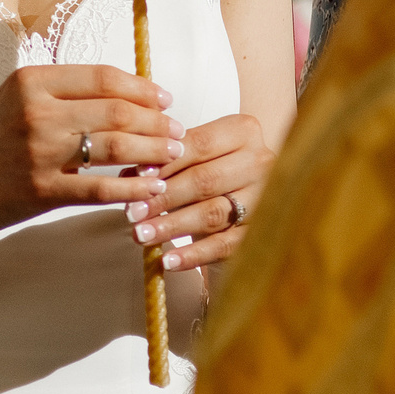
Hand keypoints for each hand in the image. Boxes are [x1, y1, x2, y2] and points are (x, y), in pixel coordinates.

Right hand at [0, 63, 179, 242]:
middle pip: (117, 110)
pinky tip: (150, 188)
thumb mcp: (12, 100)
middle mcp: (37, 111)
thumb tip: (119, 95)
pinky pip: (101, 188)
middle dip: (157, 122)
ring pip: (115, 146)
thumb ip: (59, 93)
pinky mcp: (41, 189)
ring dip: (152, 151)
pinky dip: (132, 188)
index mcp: (31, 81)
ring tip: (171, 155)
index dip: (143, 88)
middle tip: (177, 130)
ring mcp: (39, 151)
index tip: (165, 99)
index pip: (103, 77)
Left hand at [128, 111, 271, 271]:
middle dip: (163, 198)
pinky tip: (169, 261)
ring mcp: (264, 199)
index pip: (199, 145)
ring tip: (142, 234)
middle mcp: (260, 163)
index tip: (136, 178)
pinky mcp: (260, 233)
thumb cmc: (214, 169)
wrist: (246, 194)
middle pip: (205, 180)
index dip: (165, 162)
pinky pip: (225, 246)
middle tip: (132, 212)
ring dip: (172, 226)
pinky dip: (194, 255)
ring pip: (213, 213)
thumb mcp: (195, 157)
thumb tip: (130, 176)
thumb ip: (165, 161)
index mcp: (244, 132)